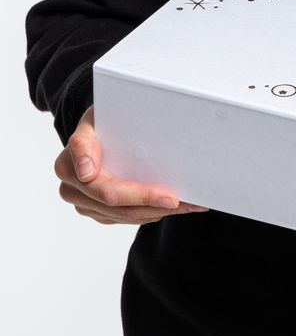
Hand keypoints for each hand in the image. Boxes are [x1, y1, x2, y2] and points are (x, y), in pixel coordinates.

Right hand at [55, 104, 209, 224]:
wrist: (98, 130)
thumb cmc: (102, 120)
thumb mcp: (95, 116)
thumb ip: (87, 139)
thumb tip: (86, 171)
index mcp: (66, 162)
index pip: (99, 182)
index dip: (134, 192)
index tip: (167, 196)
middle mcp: (71, 187)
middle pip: (116, 203)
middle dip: (152, 202)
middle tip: (181, 199)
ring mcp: (84, 203)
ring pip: (124, 215)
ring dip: (158, 210)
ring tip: (188, 204)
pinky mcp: (97, 212)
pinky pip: (127, 219)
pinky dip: (152, 212)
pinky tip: (174, 206)